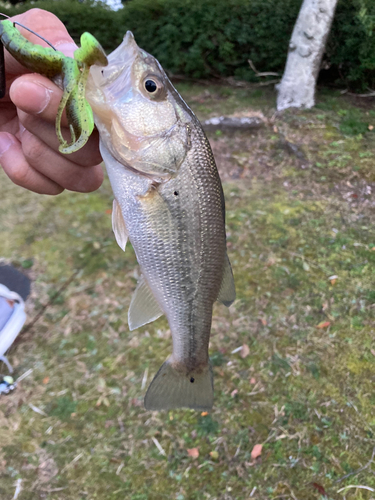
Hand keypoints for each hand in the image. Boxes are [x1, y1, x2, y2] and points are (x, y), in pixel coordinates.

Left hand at [0, 8, 102, 194]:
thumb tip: (76, 66)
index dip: (79, 113)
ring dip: (40, 151)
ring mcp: (68, 153)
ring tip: (15, 121)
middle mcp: (87, 127)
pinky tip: (5, 141)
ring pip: (83, 179)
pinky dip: (21, 168)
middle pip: (96, 154)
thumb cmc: (4, 55)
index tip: (33, 89)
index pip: (111, 118)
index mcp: (91, 94)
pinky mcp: (46, 173)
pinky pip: (50, 188)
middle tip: (19, 97)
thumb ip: (52, 41)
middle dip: (51, 128)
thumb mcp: (25, 34)